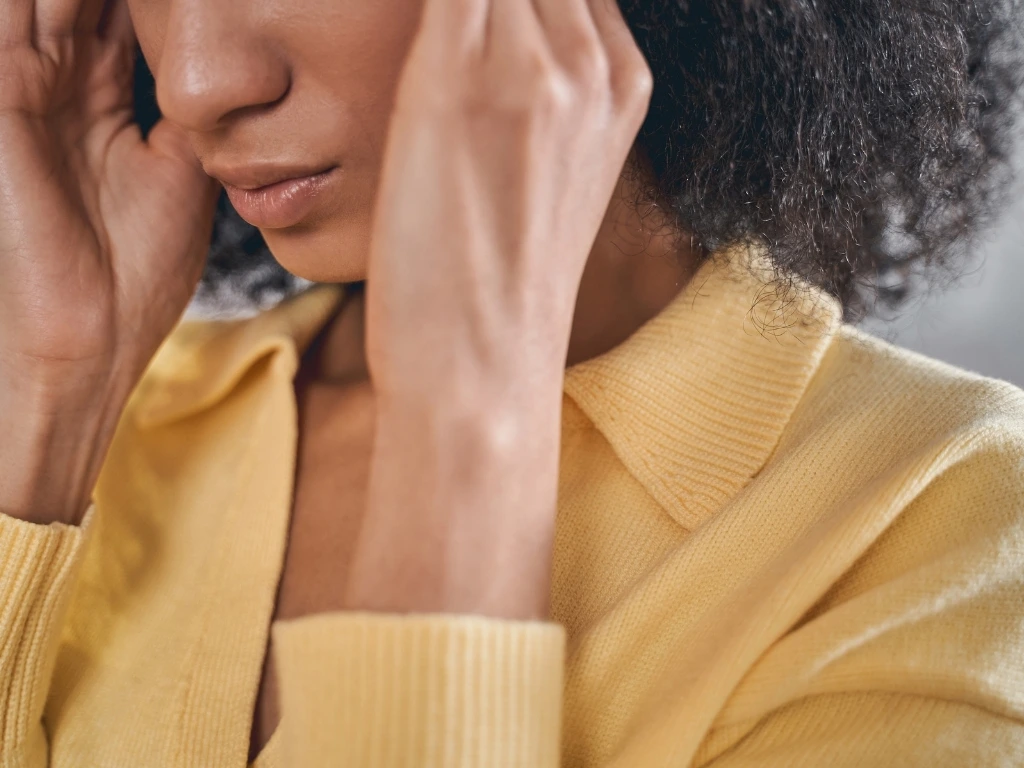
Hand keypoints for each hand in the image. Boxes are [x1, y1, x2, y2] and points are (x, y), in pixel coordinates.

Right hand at [0, 0, 219, 523]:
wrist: (90, 339)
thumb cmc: (134, 274)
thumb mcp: (182, 175)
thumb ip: (189, 114)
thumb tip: (222, 73)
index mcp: (97, 98)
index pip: (116, 9)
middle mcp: (53, 80)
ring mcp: (21, 83)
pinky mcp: (2, 96)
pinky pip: (16, 17)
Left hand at [346, 0, 652, 618]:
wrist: (481, 364)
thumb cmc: (492, 285)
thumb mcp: (541, 180)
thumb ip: (535, 100)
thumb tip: (490, 55)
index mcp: (620, 84)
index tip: (459, 21)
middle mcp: (594, 61)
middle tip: (435, 32)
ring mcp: (538, 64)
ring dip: (443, 2)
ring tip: (420, 46)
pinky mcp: (464, 75)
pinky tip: (374, 16)